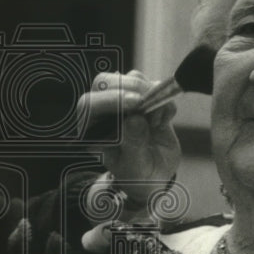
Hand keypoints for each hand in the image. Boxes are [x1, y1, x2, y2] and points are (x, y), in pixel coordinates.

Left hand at [77, 70, 181, 204]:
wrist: (155, 174)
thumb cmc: (138, 174)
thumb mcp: (136, 168)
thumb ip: (133, 146)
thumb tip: (135, 119)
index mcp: (92, 130)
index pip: (89, 105)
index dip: (110, 99)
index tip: (135, 103)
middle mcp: (103, 112)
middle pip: (106, 82)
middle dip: (130, 87)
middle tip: (149, 104)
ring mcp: (123, 101)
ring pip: (131, 78)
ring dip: (150, 93)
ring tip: (157, 122)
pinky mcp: (143, 97)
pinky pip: (152, 84)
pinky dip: (163, 98)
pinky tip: (164, 120)